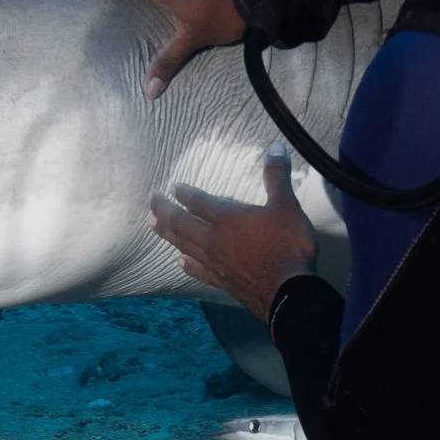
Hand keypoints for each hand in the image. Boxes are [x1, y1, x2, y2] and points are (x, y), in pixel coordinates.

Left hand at [150, 152, 316, 314]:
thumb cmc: (287, 245)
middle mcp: (213, 239)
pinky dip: (187, 265)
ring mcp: (214, 262)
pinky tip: (180, 263)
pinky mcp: (221, 281)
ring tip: (152, 224)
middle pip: (180, 222)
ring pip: (183, 244)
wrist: (288, 292)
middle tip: (150, 200)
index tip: (173, 186)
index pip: (197, 201)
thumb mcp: (287, 206)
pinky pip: (197, 270)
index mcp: (225, 218)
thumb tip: (275, 147)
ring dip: (166, 233)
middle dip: (164, 209)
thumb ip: (277, 177)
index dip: (184, 193)